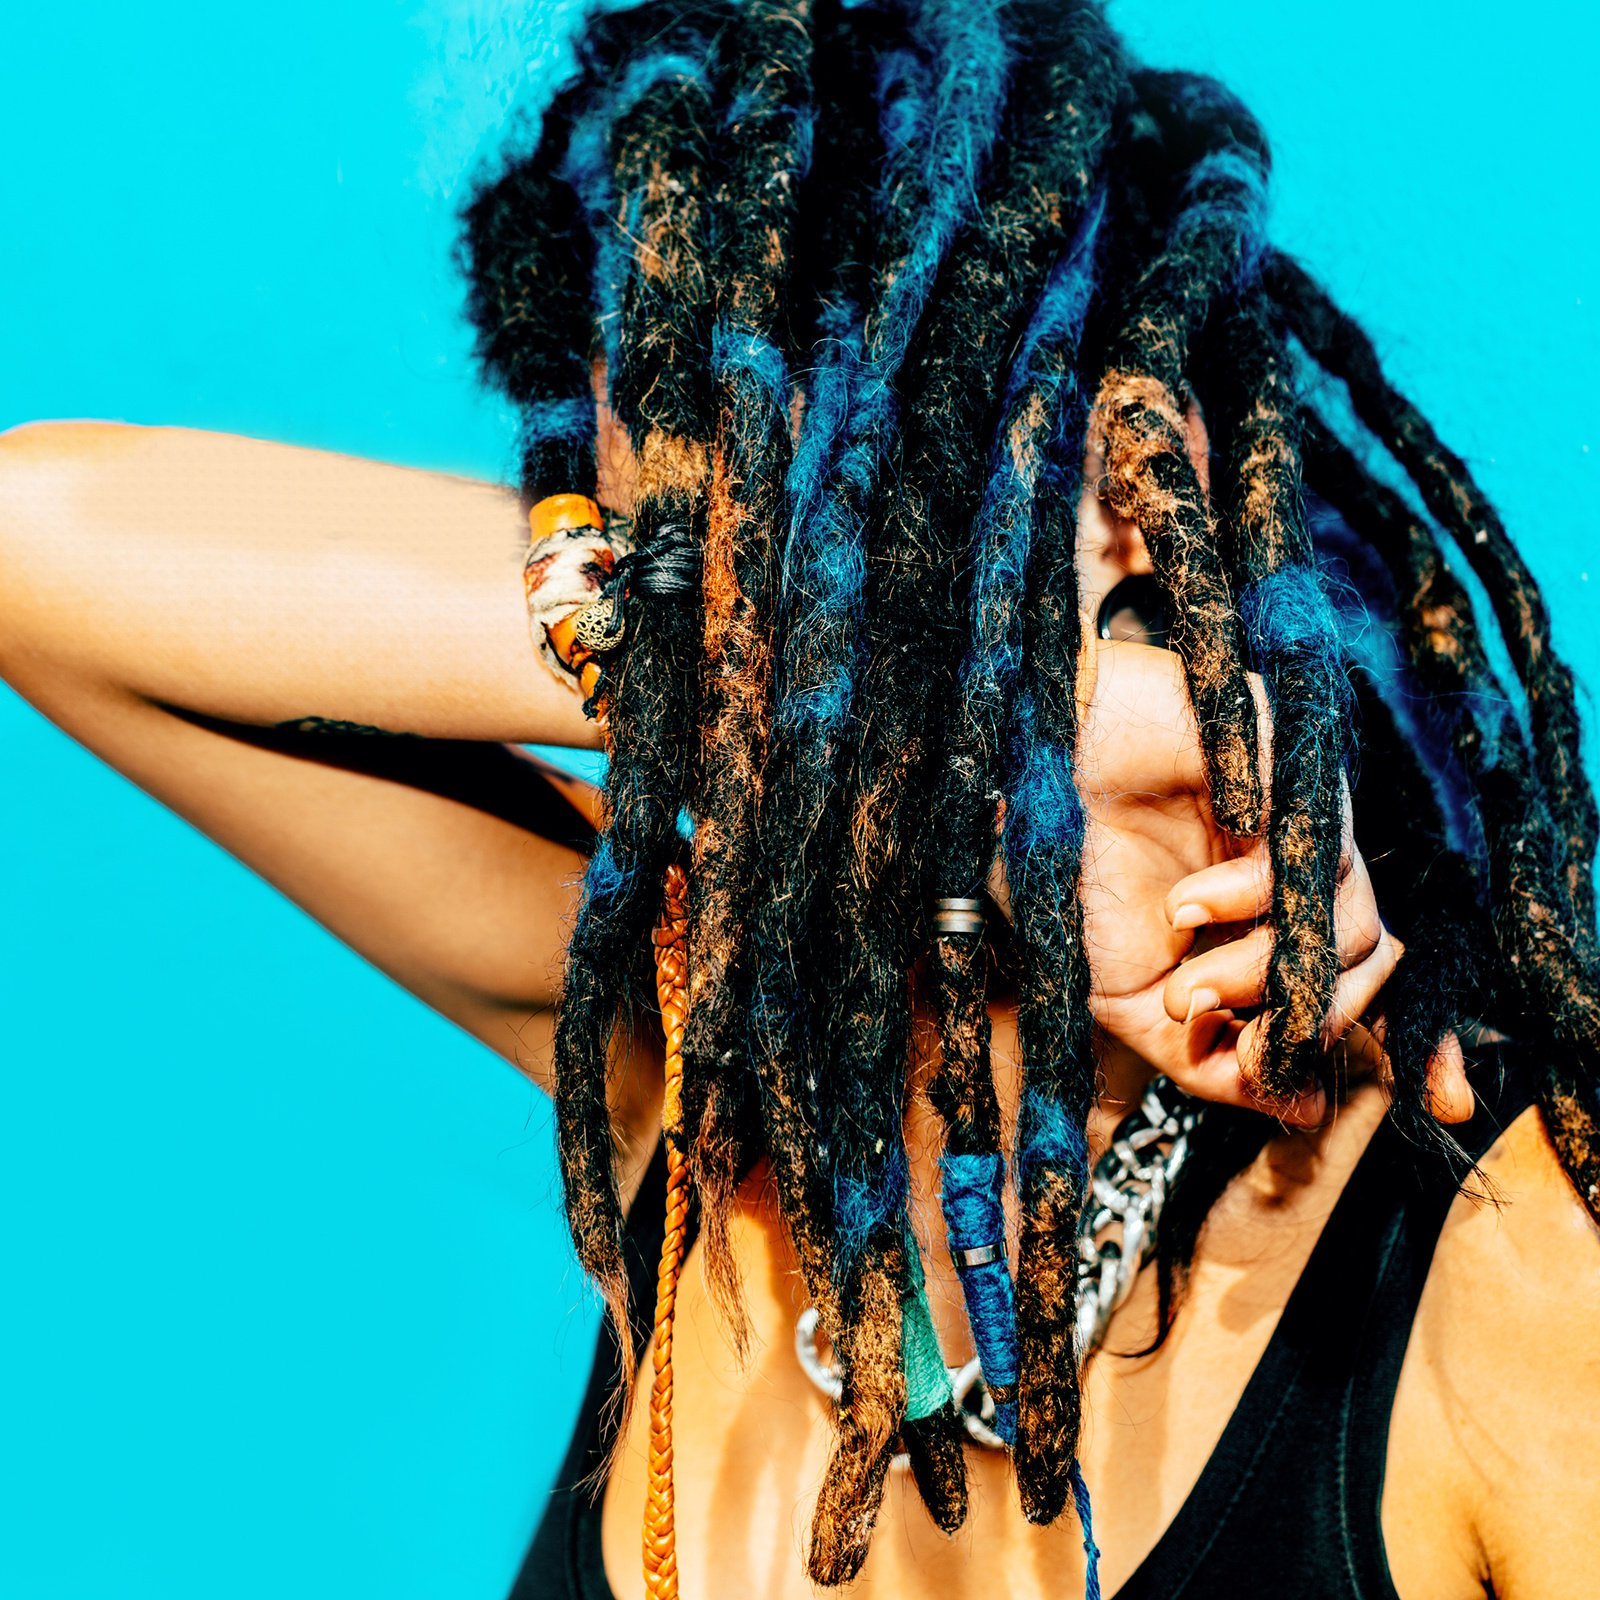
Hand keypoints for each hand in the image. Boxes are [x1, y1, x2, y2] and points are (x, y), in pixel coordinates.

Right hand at [992, 639, 1472, 1126]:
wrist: (1043, 781)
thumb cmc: (1084, 879)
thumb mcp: (1134, 1005)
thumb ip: (1208, 1064)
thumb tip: (1304, 1113)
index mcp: (1280, 937)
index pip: (1361, 1000)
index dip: (1391, 1054)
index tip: (1383, 1097)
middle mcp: (1308, 886)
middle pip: (1365, 975)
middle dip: (1295, 1027)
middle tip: (1207, 1028)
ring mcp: (1307, 831)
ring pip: (1350, 931)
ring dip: (1259, 977)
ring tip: (1185, 988)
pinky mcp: (1295, 775)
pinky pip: (1310, 859)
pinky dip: (1248, 899)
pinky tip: (1186, 905)